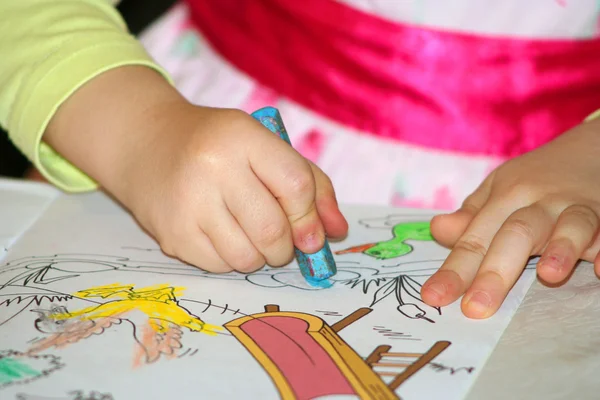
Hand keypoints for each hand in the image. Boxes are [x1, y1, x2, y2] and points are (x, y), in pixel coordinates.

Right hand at [45, 66, 347, 272]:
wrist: (147, 144)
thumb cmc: (219, 146)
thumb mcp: (266, 146)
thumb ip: (311, 184)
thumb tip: (338, 231)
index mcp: (242, 137)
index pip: (295, 186)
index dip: (311, 217)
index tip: (312, 234)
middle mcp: (212, 167)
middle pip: (272, 230)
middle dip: (287, 247)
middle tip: (283, 243)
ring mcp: (187, 203)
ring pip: (247, 257)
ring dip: (261, 257)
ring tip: (251, 236)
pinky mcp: (171, 234)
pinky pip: (220, 267)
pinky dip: (233, 260)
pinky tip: (223, 236)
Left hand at [421, 118, 599, 317]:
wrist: (591, 148)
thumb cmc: (536, 178)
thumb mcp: (499, 189)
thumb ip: (471, 215)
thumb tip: (438, 230)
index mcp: (506, 197)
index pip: (475, 237)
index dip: (454, 269)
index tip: (433, 297)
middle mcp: (541, 202)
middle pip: (516, 234)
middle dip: (494, 273)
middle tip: (475, 308)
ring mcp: (578, 207)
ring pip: (571, 224)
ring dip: (561, 248)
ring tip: (549, 277)